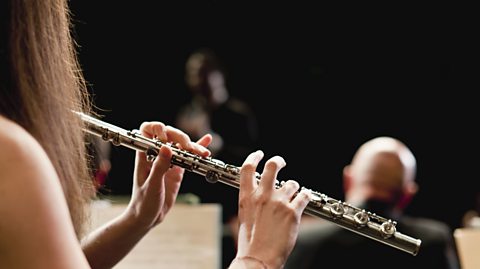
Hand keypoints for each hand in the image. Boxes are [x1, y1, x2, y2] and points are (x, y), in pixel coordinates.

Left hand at [126, 121, 211, 229]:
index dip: (157, 129)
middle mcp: (156, 155)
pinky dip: (197, 148)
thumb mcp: (151, 186)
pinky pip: (188, 156)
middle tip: (188, 147)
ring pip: (180, 145)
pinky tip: (206, 141)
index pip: (148, 131)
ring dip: (193, 146)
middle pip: (169, 135)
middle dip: (180, 138)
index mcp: (144, 156)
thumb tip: (167, 147)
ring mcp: (168, 161)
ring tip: (203, 153)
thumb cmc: (143, 203)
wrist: (147, 218)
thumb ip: (159, 167)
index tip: (165, 139)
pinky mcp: (178, 169)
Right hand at [232, 151, 311, 268]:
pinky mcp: (292, 212)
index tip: (260, 154)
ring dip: (294, 187)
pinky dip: (305, 196)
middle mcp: (263, 196)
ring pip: (292, 183)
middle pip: (272, 166)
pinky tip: (304, 198)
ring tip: (293, 195)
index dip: (254, 157)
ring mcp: (278, 203)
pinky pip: (304, 196)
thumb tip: (258, 191)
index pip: (248, 168)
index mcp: (247, 197)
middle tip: (282, 162)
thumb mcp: (244, 215)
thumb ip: (251, 200)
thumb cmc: (250, 240)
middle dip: (278, 161)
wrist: (258, 257)